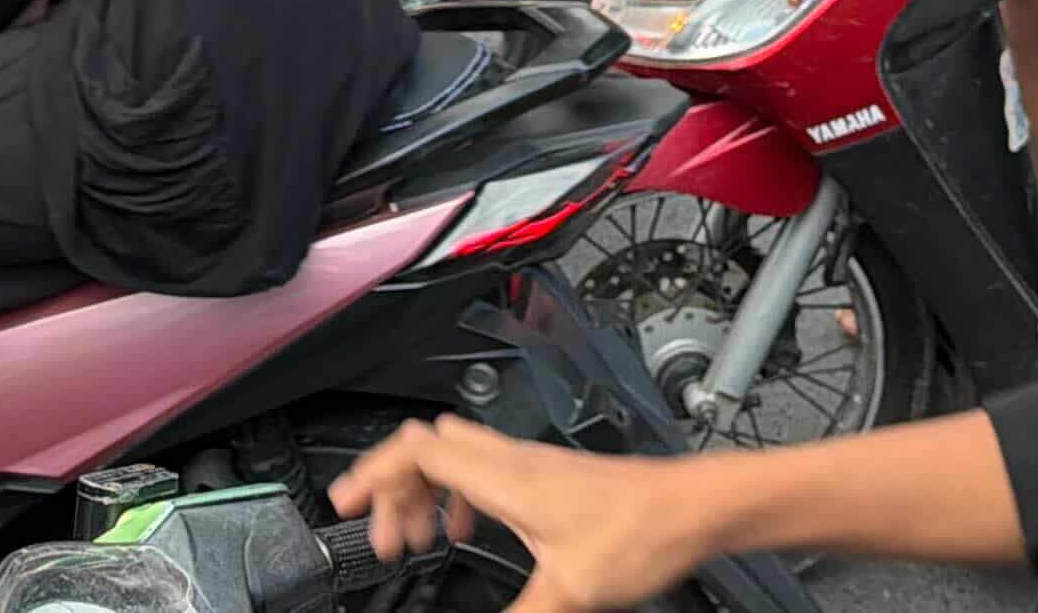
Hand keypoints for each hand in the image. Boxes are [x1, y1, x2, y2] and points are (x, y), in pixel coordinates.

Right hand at [329, 417, 735, 611]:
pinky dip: (458, 495)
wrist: (694, 509)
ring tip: (417, 537)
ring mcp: (530, 463)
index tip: (343, 504)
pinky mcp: (547, 475)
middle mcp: (512, 460)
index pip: (414, 452)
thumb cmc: (642, 532)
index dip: (370, 475)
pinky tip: (468, 530)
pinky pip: (481, 468)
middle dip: (391, 488)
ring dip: (424, 491)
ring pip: (452, 454)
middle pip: (424, 447)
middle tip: (383, 537)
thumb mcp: (568, 592)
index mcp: (503, 478)